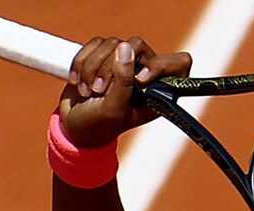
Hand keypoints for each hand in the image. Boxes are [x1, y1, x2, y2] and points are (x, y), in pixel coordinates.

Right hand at [57, 36, 192, 146]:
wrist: (74, 125)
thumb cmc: (98, 124)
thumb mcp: (113, 109)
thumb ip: (123, 82)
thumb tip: (126, 48)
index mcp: (160, 91)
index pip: (180, 63)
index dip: (162, 65)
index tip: (140, 79)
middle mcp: (146, 73)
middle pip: (137, 45)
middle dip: (110, 67)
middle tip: (100, 91)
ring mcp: (126, 62)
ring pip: (113, 43)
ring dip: (93, 67)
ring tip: (88, 92)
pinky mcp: (105, 55)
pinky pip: (96, 43)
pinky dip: (82, 61)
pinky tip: (78, 82)